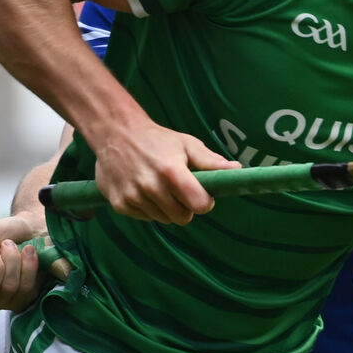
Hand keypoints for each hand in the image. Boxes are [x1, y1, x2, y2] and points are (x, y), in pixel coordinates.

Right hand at [92, 120, 239, 224]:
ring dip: (166, 208)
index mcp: (171, 172)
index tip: (202, 194)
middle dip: (186, 207)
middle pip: (182, 218)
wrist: (115, 133)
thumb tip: (237, 169)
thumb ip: (211, 161)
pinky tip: (144, 190)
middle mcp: (151, 187)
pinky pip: (145, 218)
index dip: (205, 202)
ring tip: (160, 187)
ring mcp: (134, 197)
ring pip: (163, 219)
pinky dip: (148, 208)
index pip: (199, 205)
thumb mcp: (186, 144)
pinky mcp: (120, 204)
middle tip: (179, 190)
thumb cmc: (156, 139)